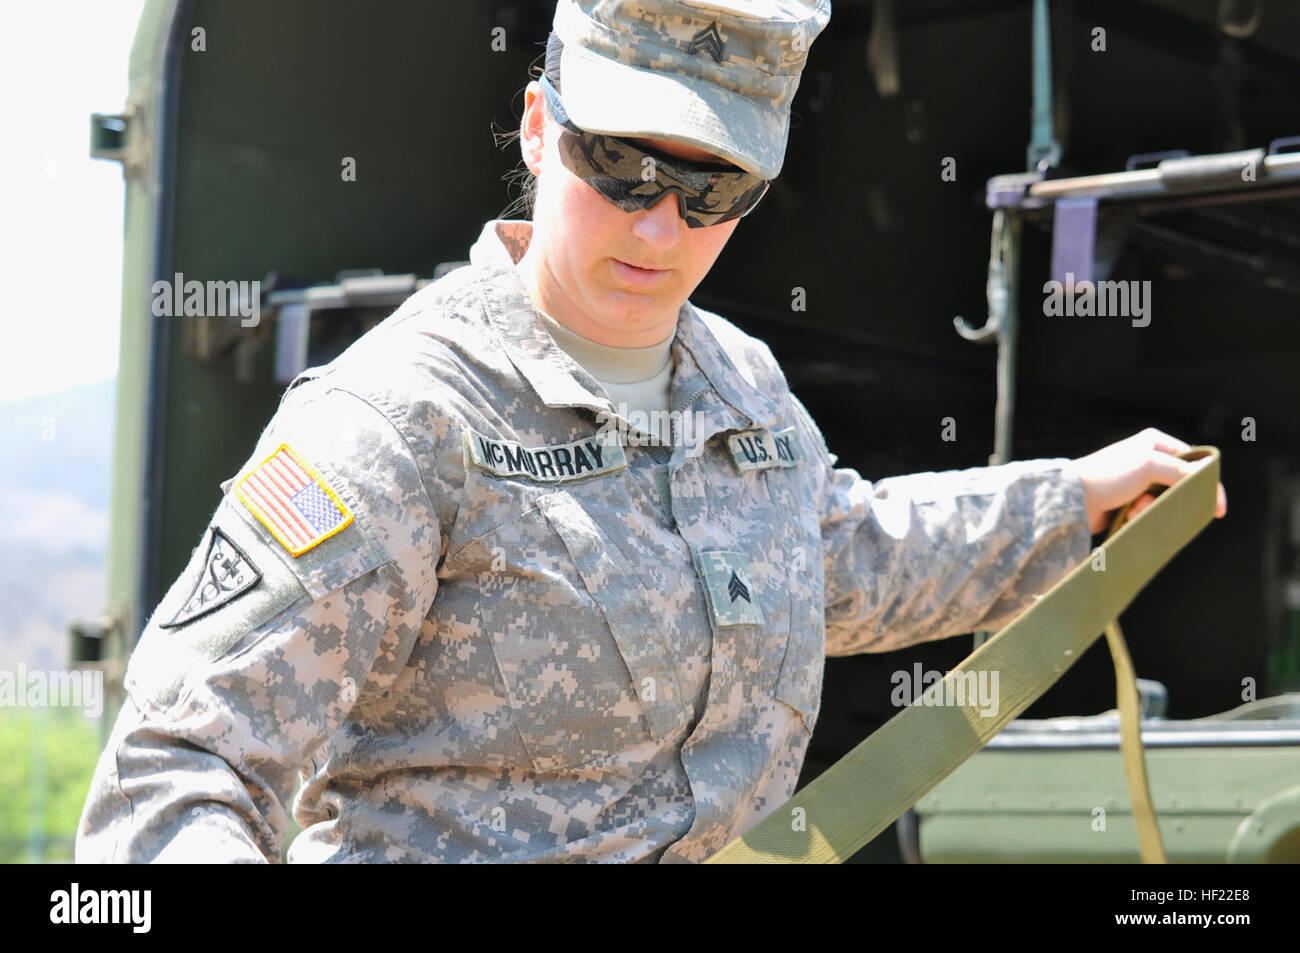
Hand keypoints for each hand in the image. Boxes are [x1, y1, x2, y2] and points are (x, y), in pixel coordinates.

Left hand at [1069, 427, 1227, 534]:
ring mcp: (1137, 480)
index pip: (1193, 461)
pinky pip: (1149, 511)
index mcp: (1155, 442)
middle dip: (1171, 499)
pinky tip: (1127, 515)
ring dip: (1152, 509)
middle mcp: (1147, 458)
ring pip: (1164, 501)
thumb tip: (1206, 475)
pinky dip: (1142, 516)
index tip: (1216, 508)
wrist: (1072, 499)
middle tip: (1153, 504)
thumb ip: (1181, 470)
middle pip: (1179, 483)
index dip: (1206, 483)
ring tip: (1134, 509)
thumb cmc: (1108, 476)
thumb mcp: (1149, 465)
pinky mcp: (1127, 500)